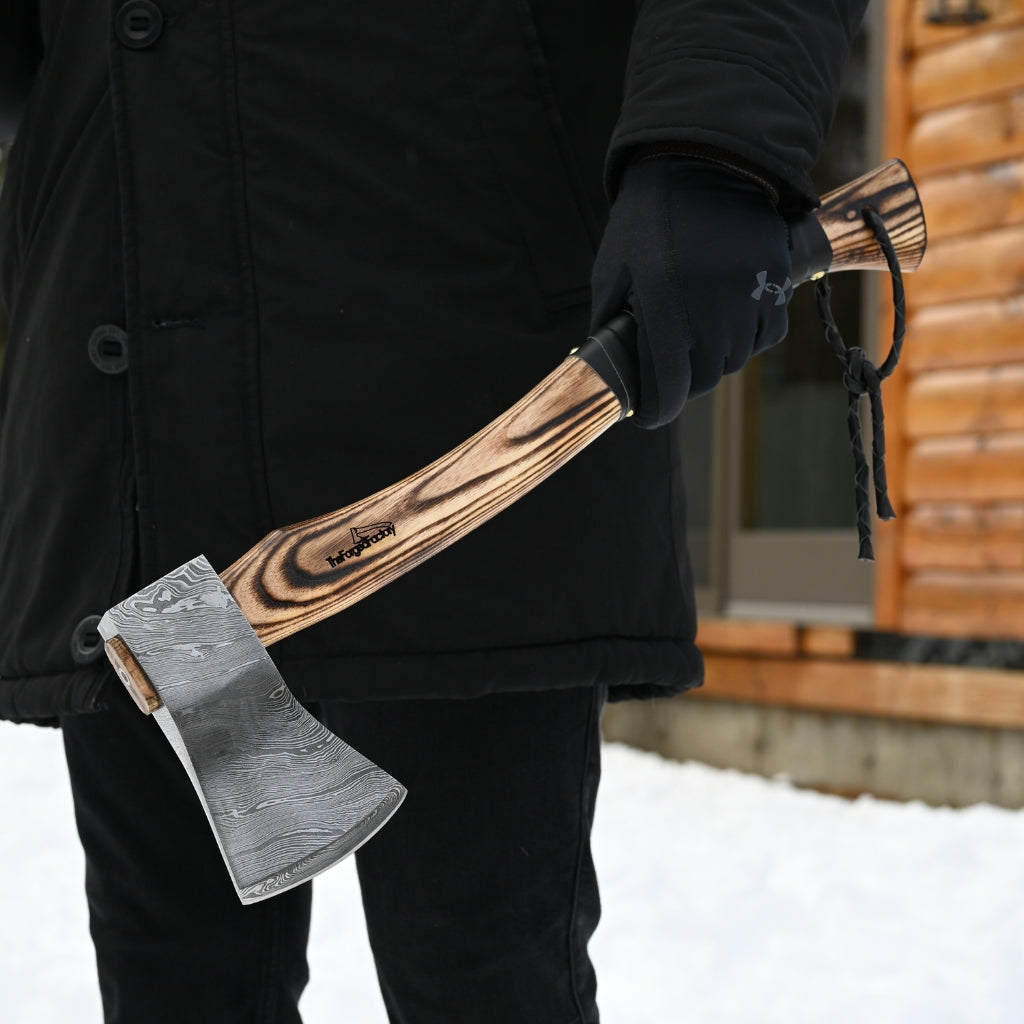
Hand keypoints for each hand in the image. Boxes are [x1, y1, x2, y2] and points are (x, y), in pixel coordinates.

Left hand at [590, 156, 791, 427]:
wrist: (709, 160)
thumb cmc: (650, 217)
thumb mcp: (614, 267)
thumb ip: (609, 321)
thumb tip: (610, 366)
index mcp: (663, 306)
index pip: (667, 387)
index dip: (657, 409)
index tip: (651, 412)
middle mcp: (710, 309)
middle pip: (704, 379)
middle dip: (684, 382)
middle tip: (670, 368)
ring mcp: (748, 297)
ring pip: (736, 359)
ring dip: (716, 358)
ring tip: (698, 334)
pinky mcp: (776, 284)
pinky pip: (766, 335)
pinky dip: (747, 338)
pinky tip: (728, 318)